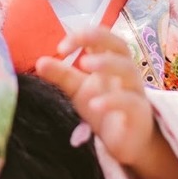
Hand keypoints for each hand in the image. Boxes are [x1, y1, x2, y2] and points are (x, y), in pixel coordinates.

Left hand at [34, 27, 155, 166]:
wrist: (125, 142)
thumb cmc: (102, 108)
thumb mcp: (77, 90)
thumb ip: (60, 75)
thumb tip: (39, 62)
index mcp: (109, 61)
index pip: (100, 37)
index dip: (82, 36)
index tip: (60, 48)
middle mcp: (124, 71)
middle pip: (119, 45)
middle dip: (99, 38)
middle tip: (74, 47)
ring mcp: (134, 90)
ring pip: (128, 69)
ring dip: (107, 63)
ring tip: (84, 65)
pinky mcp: (138, 112)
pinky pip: (129, 101)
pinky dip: (112, 100)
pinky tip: (94, 105)